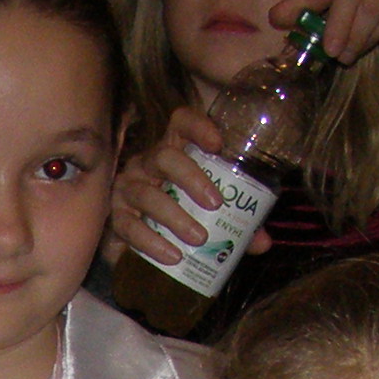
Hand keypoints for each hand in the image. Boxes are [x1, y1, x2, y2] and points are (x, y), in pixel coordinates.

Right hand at [107, 108, 281, 271]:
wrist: (135, 234)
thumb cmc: (179, 210)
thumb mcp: (208, 209)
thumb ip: (236, 220)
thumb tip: (263, 242)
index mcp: (173, 149)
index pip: (181, 122)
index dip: (198, 126)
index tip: (218, 144)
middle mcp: (147, 162)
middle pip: (165, 157)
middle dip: (191, 179)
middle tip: (215, 204)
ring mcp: (127, 188)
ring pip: (147, 195)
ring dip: (174, 217)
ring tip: (198, 238)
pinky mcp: (115, 216)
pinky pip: (129, 227)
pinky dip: (152, 242)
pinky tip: (173, 256)